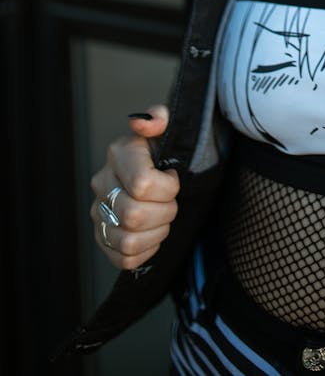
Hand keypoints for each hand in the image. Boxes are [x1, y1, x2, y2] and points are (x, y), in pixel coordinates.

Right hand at [90, 105, 179, 270]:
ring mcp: (98, 212)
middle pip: (134, 215)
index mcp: (118, 154)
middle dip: (165, 212)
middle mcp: (102, 183)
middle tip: (171, 202)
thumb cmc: (167, 150)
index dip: (168, 188)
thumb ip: (160, 118)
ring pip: (127, 241)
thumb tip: (141, 123)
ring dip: (156, 233)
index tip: (173, 179)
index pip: (143, 184)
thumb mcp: (169, 127)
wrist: (162, 170)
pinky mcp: (102, 237)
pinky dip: (146, 250)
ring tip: (163, 217)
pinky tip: (153, 233)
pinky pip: (123, 258)